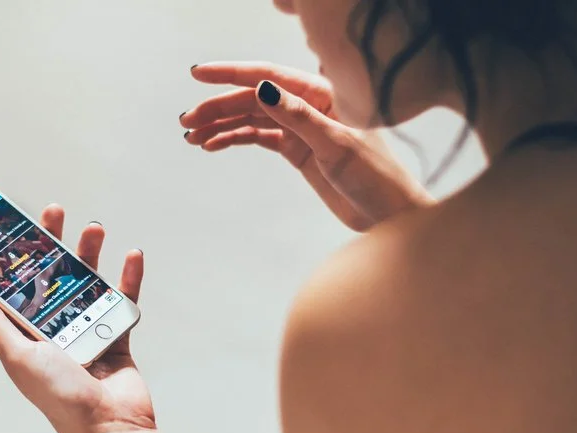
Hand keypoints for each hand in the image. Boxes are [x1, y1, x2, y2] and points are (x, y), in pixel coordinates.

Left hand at [0, 205, 154, 432]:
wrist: (109, 427)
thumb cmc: (60, 397)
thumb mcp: (20, 358)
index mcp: (27, 334)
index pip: (15, 287)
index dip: (11, 258)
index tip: (8, 227)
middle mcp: (55, 330)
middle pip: (52, 276)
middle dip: (52, 243)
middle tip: (53, 212)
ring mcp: (87, 331)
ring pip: (88, 281)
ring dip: (90, 253)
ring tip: (95, 228)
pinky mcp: (117, 336)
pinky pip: (123, 299)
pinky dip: (129, 277)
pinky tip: (132, 255)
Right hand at [181, 61, 432, 230]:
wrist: (389, 215)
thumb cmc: (376, 178)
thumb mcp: (336, 145)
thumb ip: (299, 117)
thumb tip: (263, 89)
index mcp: (324, 94)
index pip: (269, 76)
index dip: (232, 73)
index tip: (199, 74)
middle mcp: (310, 105)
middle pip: (253, 98)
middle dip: (218, 107)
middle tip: (187, 120)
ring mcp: (302, 128)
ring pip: (252, 118)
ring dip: (221, 125)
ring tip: (192, 136)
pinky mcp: (298, 150)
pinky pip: (259, 137)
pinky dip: (235, 139)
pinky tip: (214, 145)